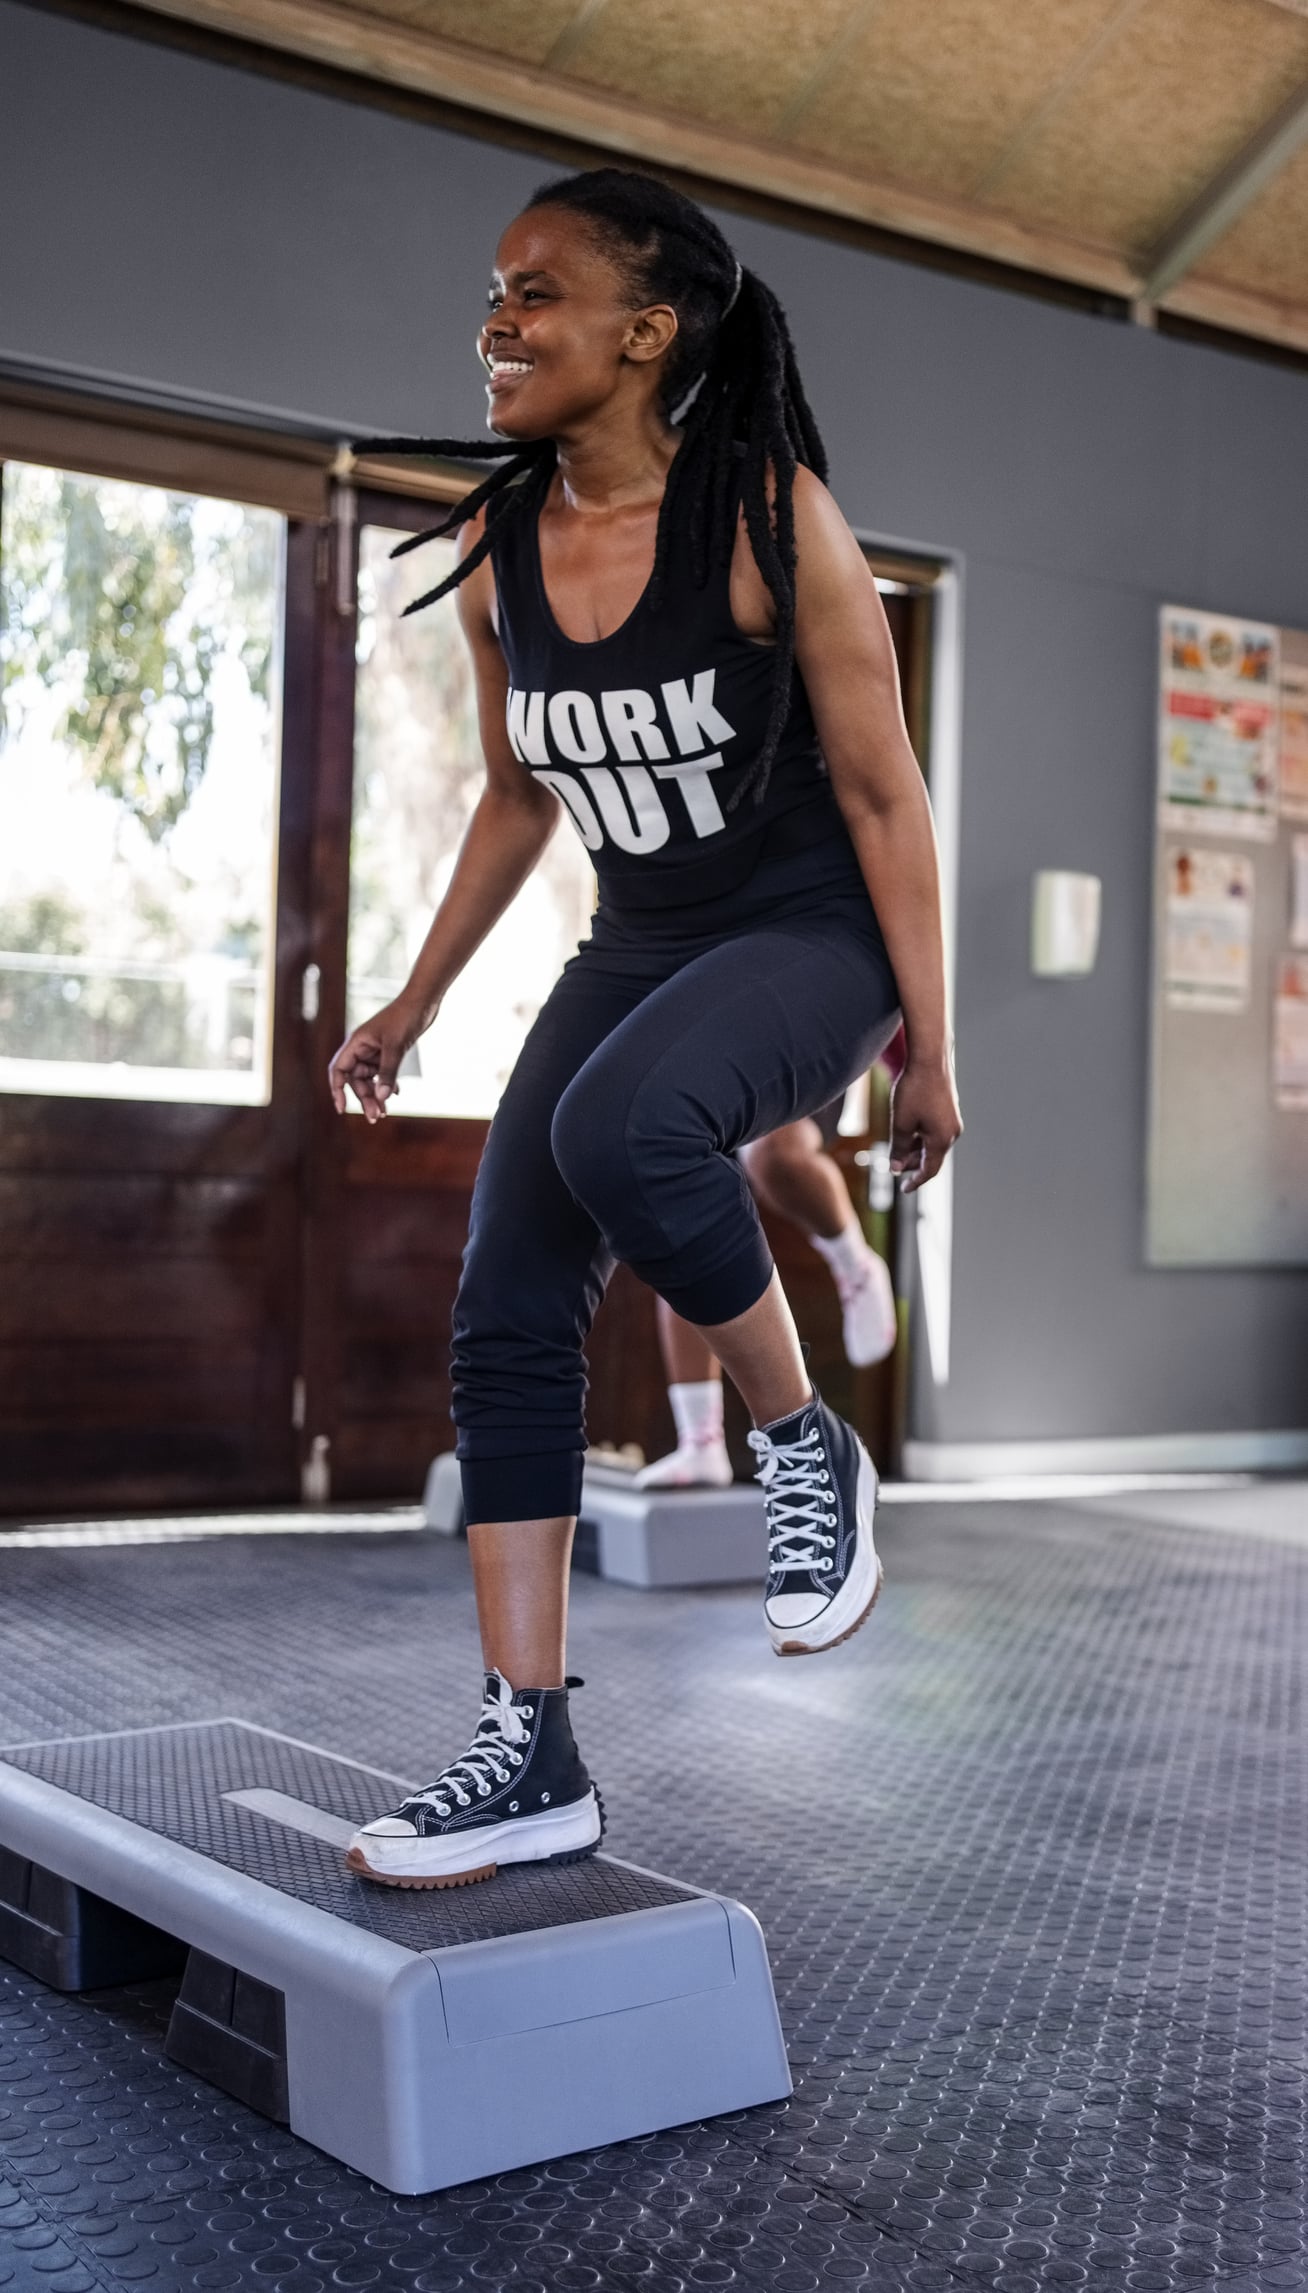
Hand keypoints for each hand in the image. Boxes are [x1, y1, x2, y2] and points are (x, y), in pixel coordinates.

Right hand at [328, 996, 427, 1122]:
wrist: (422, 1002)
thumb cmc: (406, 1018)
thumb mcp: (396, 1047)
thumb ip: (388, 1072)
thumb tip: (382, 1098)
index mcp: (356, 1043)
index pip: (339, 1070)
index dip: (337, 1090)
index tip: (342, 1108)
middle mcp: (362, 1048)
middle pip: (356, 1079)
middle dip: (364, 1098)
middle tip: (376, 1117)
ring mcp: (374, 1050)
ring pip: (369, 1078)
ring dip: (376, 1094)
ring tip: (384, 1113)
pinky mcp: (388, 1051)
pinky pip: (382, 1073)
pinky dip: (387, 1084)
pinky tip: (396, 1093)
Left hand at [889, 1055, 961, 1193]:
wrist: (929, 1059)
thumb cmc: (914, 1090)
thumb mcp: (901, 1124)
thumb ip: (899, 1149)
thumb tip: (896, 1169)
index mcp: (942, 1140)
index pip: (929, 1170)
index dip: (916, 1181)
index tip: (904, 1189)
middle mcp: (952, 1132)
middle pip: (932, 1157)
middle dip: (912, 1164)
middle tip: (894, 1164)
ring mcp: (952, 1120)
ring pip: (932, 1143)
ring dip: (916, 1149)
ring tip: (897, 1146)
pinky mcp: (949, 1110)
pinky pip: (935, 1131)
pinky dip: (921, 1136)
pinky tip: (907, 1129)